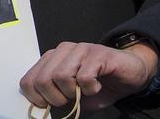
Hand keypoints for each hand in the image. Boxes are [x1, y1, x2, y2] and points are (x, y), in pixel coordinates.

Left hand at [20, 41, 158, 112]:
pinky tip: (97, 86)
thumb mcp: (74, 96)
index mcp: (51, 60)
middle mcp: (62, 51)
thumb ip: (57, 98)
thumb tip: (43, 109)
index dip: (37, 99)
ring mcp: (79, 50)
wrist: (131, 72)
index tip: (52, 105)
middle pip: (42, 80)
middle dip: (55, 98)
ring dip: (72, 93)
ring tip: (84, 92)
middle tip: (71, 100)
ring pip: (60, 76)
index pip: (28, 81)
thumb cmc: (101, 84)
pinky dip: (90, 89)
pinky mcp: (97, 54)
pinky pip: (84, 77)